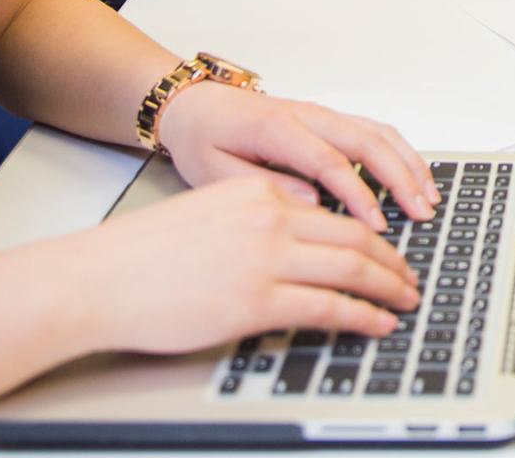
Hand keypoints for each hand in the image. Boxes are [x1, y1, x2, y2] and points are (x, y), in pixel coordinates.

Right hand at [80, 177, 422, 354]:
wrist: (103, 278)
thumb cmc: (147, 254)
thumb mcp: (216, 210)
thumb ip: (262, 216)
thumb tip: (304, 240)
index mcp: (264, 192)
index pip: (337, 211)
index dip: (374, 232)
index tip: (391, 249)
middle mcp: (273, 217)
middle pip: (357, 235)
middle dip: (393, 261)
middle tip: (411, 278)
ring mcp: (267, 259)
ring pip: (352, 268)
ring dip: (388, 286)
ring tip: (405, 300)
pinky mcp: (257, 301)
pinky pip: (329, 306)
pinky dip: (363, 315)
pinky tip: (378, 322)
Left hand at [156, 80, 439, 228]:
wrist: (198, 105)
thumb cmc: (203, 138)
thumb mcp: (212, 172)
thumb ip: (260, 188)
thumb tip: (310, 204)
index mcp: (277, 128)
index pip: (329, 161)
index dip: (357, 194)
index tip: (376, 225)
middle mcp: (308, 115)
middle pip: (367, 141)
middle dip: (400, 177)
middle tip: (421, 211)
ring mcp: (323, 114)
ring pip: (378, 132)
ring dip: (408, 163)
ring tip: (428, 196)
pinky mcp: (330, 118)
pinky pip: (374, 130)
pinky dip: (400, 152)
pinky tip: (413, 174)